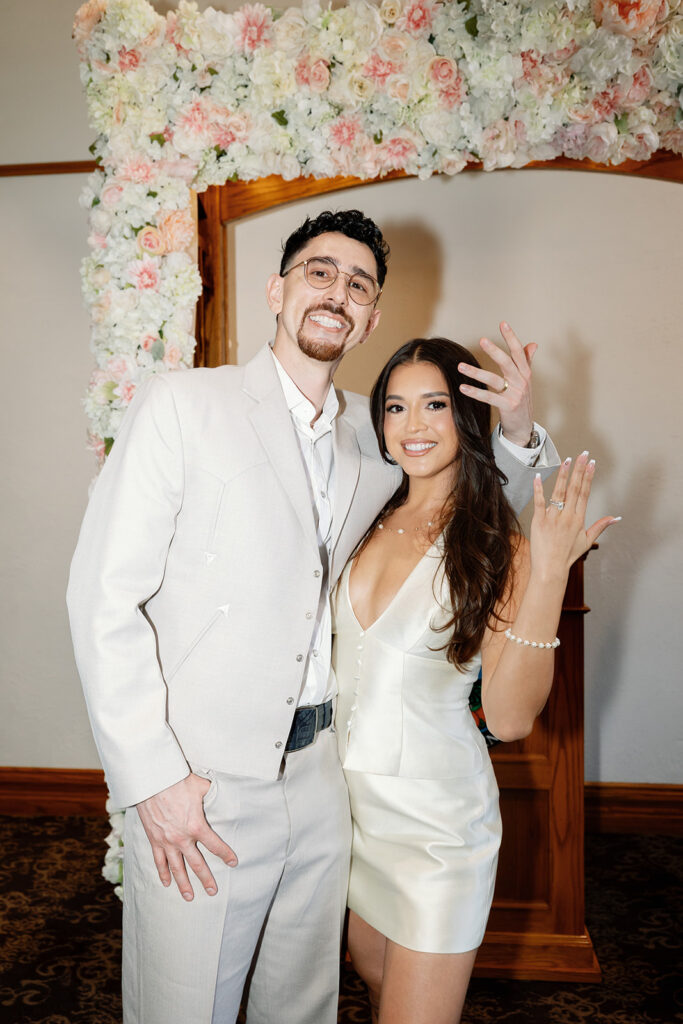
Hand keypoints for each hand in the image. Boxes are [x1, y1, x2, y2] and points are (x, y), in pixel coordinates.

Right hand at [136, 773, 237, 900]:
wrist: (151, 781)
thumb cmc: (177, 782)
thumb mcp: (200, 786)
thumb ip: (212, 794)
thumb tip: (222, 793)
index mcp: (196, 826)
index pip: (215, 845)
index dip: (226, 854)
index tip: (233, 862)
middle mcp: (182, 838)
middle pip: (197, 863)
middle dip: (206, 878)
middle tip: (213, 892)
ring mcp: (166, 841)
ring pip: (177, 868)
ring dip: (184, 884)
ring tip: (189, 897)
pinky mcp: (154, 840)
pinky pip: (159, 861)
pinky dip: (162, 873)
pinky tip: (166, 883)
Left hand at [458, 322, 535, 446]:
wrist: (523, 426)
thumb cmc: (521, 400)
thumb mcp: (525, 380)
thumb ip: (527, 361)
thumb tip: (533, 344)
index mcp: (525, 373)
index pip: (519, 352)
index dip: (511, 337)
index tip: (503, 323)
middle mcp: (522, 381)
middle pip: (507, 362)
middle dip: (495, 351)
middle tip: (482, 340)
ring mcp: (515, 394)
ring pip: (494, 380)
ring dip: (476, 372)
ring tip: (460, 366)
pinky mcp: (508, 406)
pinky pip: (489, 397)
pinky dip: (475, 392)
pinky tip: (463, 387)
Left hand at [530, 451, 619, 580]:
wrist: (550, 568)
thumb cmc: (568, 555)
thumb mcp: (587, 541)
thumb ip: (600, 526)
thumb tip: (616, 518)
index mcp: (578, 519)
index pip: (584, 493)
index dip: (588, 477)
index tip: (591, 463)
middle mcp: (567, 517)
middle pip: (574, 489)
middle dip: (579, 470)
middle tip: (583, 455)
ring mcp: (552, 518)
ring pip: (558, 492)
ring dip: (562, 475)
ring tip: (567, 460)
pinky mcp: (539, 521)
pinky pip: (539, 502)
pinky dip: (538, 489)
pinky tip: (538, 476)